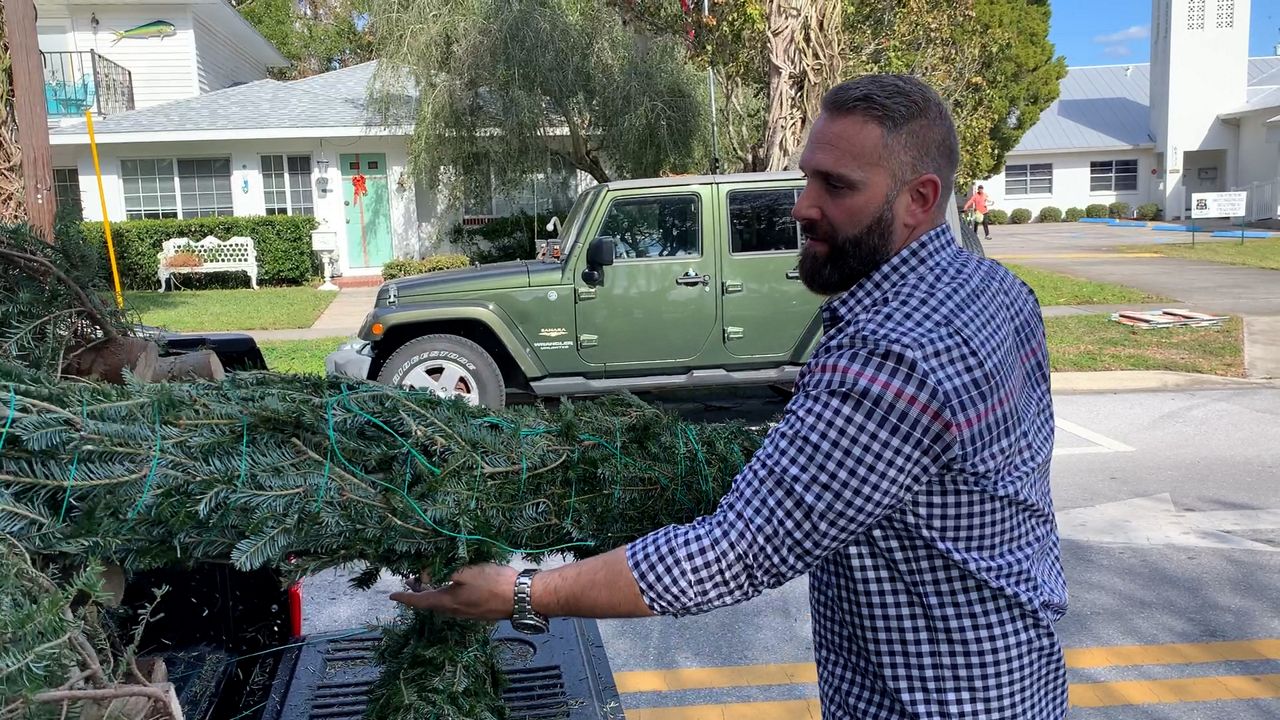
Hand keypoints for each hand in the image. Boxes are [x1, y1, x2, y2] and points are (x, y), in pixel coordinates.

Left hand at [389, 564, 518, 620]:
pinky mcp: (479, 609)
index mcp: (448, 602)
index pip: (420, 601)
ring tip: (430, 579)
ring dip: (433, 591)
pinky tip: (454, 583)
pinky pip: (456, 602)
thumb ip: (443, 570)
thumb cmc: (493, 583)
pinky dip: (447, 593)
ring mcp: (468, 612)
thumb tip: (426, 573)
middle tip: (411, 580)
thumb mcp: (464, 571)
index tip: (392, 595)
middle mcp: (455, 611)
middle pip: (431, 602)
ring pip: (444, 602)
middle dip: (419, 592)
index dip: (405, 597)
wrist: (521, 597)